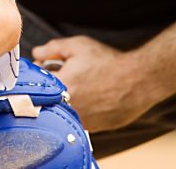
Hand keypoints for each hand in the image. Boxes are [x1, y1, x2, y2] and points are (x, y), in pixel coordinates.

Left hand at [31, 35, 159, 132]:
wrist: (139, 80)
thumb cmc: (108, 61)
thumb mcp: (78, 46)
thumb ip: (52, 49)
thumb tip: (36, 54)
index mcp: (60, 86)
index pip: (36, 80)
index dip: (42, 70)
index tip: (50, 65)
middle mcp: (68, 107)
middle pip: (48, 96)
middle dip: (53, 85)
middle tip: (69, 75)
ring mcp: (81, 120)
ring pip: (63, 109)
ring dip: (66, 98)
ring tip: (84, 86)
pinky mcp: (94, 128)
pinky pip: (78, 118)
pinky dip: (81, 108)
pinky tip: (93, 97)